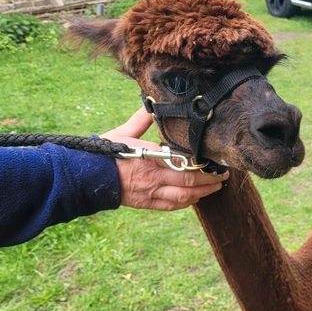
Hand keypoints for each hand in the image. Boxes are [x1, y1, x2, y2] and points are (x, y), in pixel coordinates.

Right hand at [102, 108, 225, 209]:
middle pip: (189, 181)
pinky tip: (195, 198)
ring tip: (215, 187)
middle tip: (223, 175)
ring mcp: (151, 193)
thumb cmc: (105, 153)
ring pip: (184, 197)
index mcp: (150, 157)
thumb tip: (151, 104)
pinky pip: (171, 206)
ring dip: (202, 193)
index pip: (182, 161)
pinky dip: (186, 203)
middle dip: (209, 179)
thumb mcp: (123, 133)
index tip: (214, 158)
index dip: (201, 163)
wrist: (88, 178)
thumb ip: (141, 121)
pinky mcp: (146, 204)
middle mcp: (153, 178)